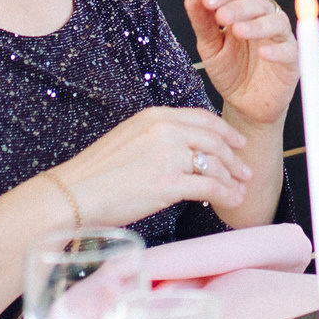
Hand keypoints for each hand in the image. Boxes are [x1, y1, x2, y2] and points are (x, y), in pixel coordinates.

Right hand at [50, 105, 254, 224]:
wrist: (73, 193)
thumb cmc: (95, 174)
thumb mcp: (128, 139)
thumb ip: (156, 139)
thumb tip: (181, 152)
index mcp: (155, 116)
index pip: (201, 119)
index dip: (224, 132)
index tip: (236, 142)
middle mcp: (165, 131)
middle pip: (214, 140)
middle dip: (234, 157)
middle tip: (245, 170)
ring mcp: (168, 156)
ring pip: (214, 164)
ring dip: (232, 179)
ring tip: (240, 189)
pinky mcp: (168, 184)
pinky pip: (209, 187)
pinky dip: (225, 194)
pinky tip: (231, 201)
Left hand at [186, 0, 298, 131]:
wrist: (243, 104)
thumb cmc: (231, 72)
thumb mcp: (210, 47)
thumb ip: (203, 23)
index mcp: (246, 11)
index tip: (208, 0)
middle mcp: (265, 20)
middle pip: (259, 1)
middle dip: (239, 6)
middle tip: (220, 16)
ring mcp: (280, 39)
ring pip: (277, 21)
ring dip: (257, 24)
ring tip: (238, 31)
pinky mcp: (291, 61)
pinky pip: (289, 51)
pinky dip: (277, 50)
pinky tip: (263, 52)